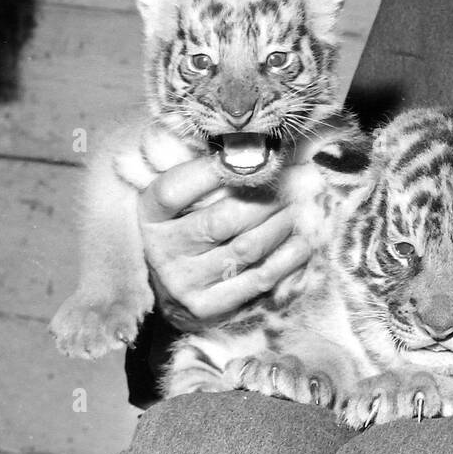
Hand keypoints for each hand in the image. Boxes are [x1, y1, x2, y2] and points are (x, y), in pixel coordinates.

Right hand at [138, 155, 313, 328]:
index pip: (174, 190)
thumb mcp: (183, 199)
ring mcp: (184, 282)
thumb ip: (207, 174)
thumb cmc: (187, 228)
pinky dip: (287, 256)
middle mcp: (162, 250)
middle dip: (265, 198)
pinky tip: (303, 239)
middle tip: (291, 182)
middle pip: (222, 219)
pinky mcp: (208, 306)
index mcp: (149, 216)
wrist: (174, 290)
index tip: (250, 154)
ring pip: (247, 247)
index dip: (211, 171)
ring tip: (299, 206)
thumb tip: (254, 147)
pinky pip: (258, 278)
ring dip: (281, 223)